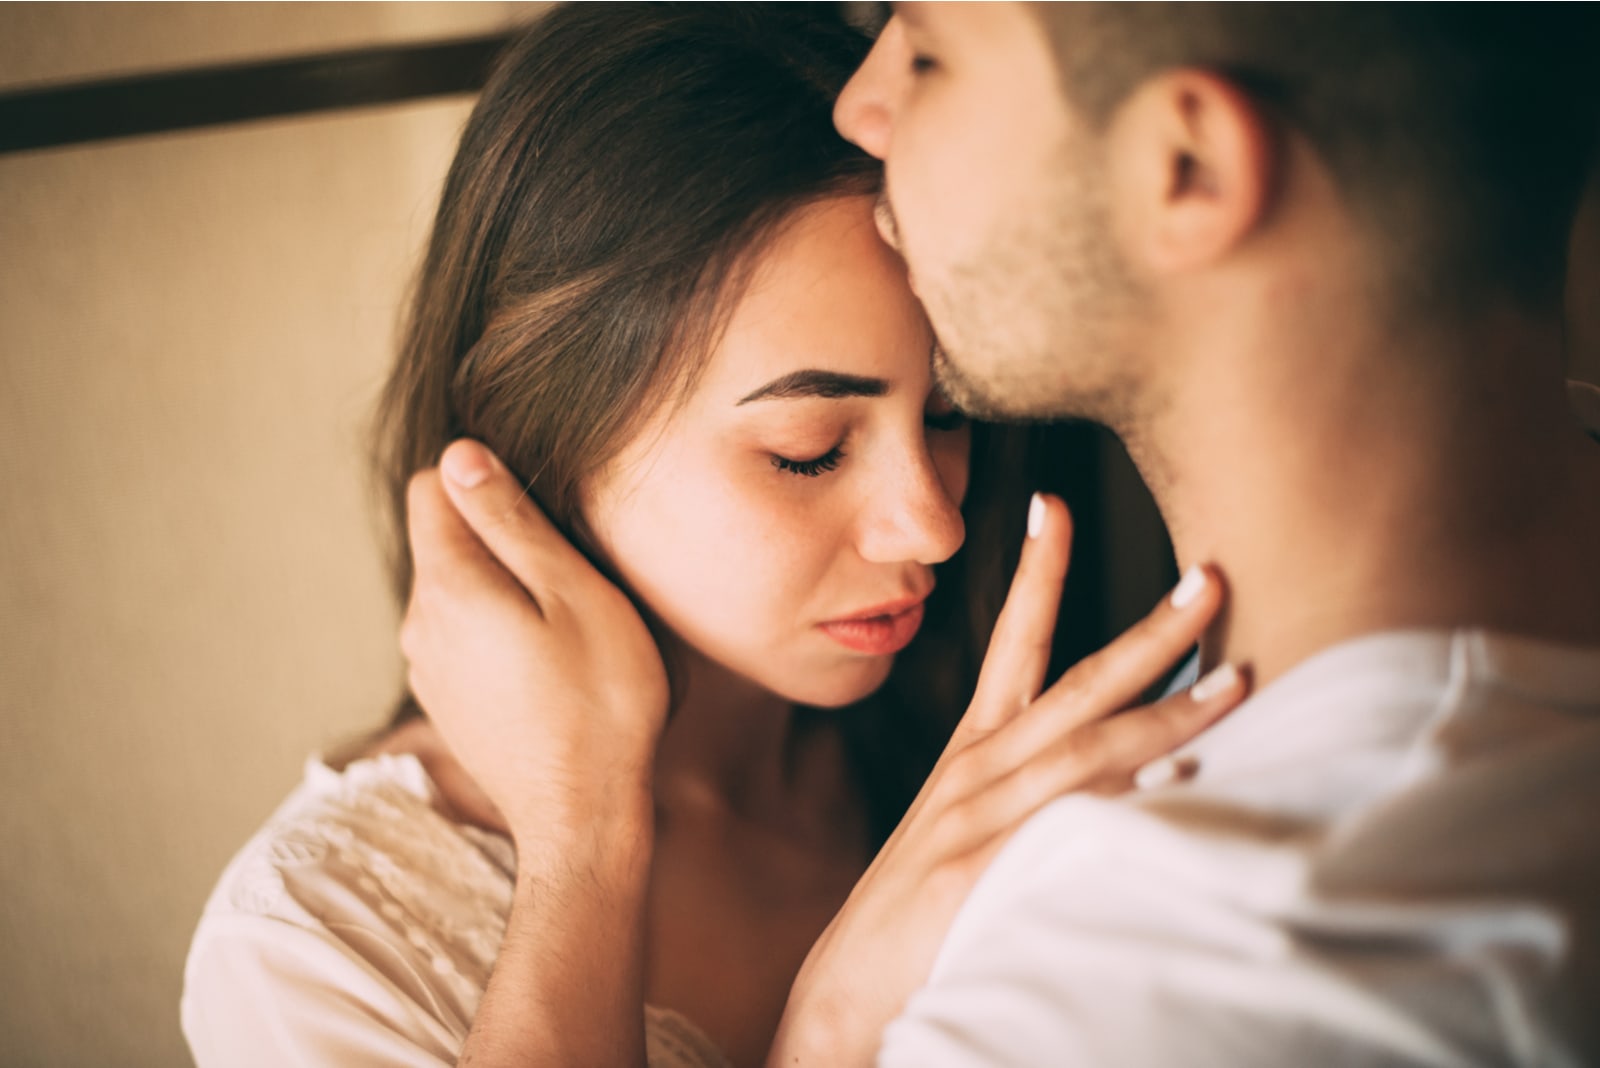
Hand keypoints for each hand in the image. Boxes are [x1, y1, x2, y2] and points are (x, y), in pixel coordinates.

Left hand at [400, 439, 668, 843]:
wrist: (584, 819)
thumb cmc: (600, 701)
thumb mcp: (574, 594)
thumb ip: (512, 522)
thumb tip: (460, 455)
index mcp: (447, 586)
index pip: (431, 486)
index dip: (489, 484)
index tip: (545, 522)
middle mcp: (419, 623)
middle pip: (443, 539)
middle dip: (499, 539)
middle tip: (570, 582)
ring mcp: (428, 668)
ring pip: (455, 590)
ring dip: (502, 590)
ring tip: (565, 630)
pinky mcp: (446, 701)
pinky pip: (463, 636)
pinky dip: (498, 634)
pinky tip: (548, 669)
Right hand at [768, 494, 1245, 1065]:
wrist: (848, 987)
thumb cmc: (918, 909)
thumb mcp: (965, 829)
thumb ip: (1029, 790)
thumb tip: (1131, 764)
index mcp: (973, 752)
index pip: (1011, 643)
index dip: (1036, 572)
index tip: (1055, 504)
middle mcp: (978, 770)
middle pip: (1075, 682)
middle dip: (1150, 630)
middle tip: (1212, 578)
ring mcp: (981, 817)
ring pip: (1089, 745)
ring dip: (1170, 710)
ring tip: (1239, 683)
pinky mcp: (984, 870)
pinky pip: (1070, 824)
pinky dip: (1128, 797)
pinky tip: (1184, 783)